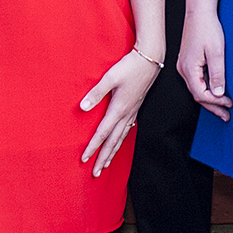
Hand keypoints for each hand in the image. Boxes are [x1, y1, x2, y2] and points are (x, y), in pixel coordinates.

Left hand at [79, 48, 160, 176]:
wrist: (150, 59)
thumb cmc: (129, 66)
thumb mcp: (110, 77)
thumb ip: (96, 93)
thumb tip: (82, 107)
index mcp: (119, 109)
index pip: (103, 133)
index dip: (93, 147)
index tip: (84, 159)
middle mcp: (126, 114)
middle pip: (113, 142)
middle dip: (103, 158)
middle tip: (95, 173)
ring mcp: (132, 112)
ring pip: (121, 138)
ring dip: (113, 153)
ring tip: (106, 165)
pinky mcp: (135, 107)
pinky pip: (127, 130)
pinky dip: (121, 141)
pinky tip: (119, 143)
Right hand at [178, 6, 232, 120]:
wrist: (199, 11)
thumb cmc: (208, 29)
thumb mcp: (216, 52)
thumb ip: (217, 74)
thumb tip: (218, 94)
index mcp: (189, 69)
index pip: (201, 94)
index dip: (216, 101)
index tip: (230, 104)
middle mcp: (183, 70)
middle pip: (198, 95)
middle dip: (213, 107)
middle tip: (227, 117)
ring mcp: (184, 66)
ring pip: (197, 89)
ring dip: (210, 99)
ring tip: (223, 109)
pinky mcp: (188, 62)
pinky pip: (196, 81)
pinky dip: (206, 89)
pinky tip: (215, 92)